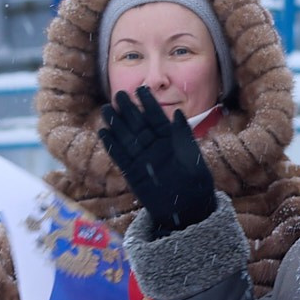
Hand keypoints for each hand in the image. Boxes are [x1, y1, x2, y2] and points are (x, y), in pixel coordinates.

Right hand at [99, 88, 215, 232]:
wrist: (189, 210)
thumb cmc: (196, 183)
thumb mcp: (192, 158)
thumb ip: (183, 136)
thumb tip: (176, 114)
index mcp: (170, 140)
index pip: (157, 118)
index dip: (149, 104)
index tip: (141, 89)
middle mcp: (154, 147)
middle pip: (139, 125)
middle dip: (129, 109)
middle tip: (118, 94)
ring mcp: (143, 160)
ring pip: (127, 138)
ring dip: (117, 124)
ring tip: (107, 109)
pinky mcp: (133, 174)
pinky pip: (120, 158)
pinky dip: (112, 147)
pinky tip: (103, 133)